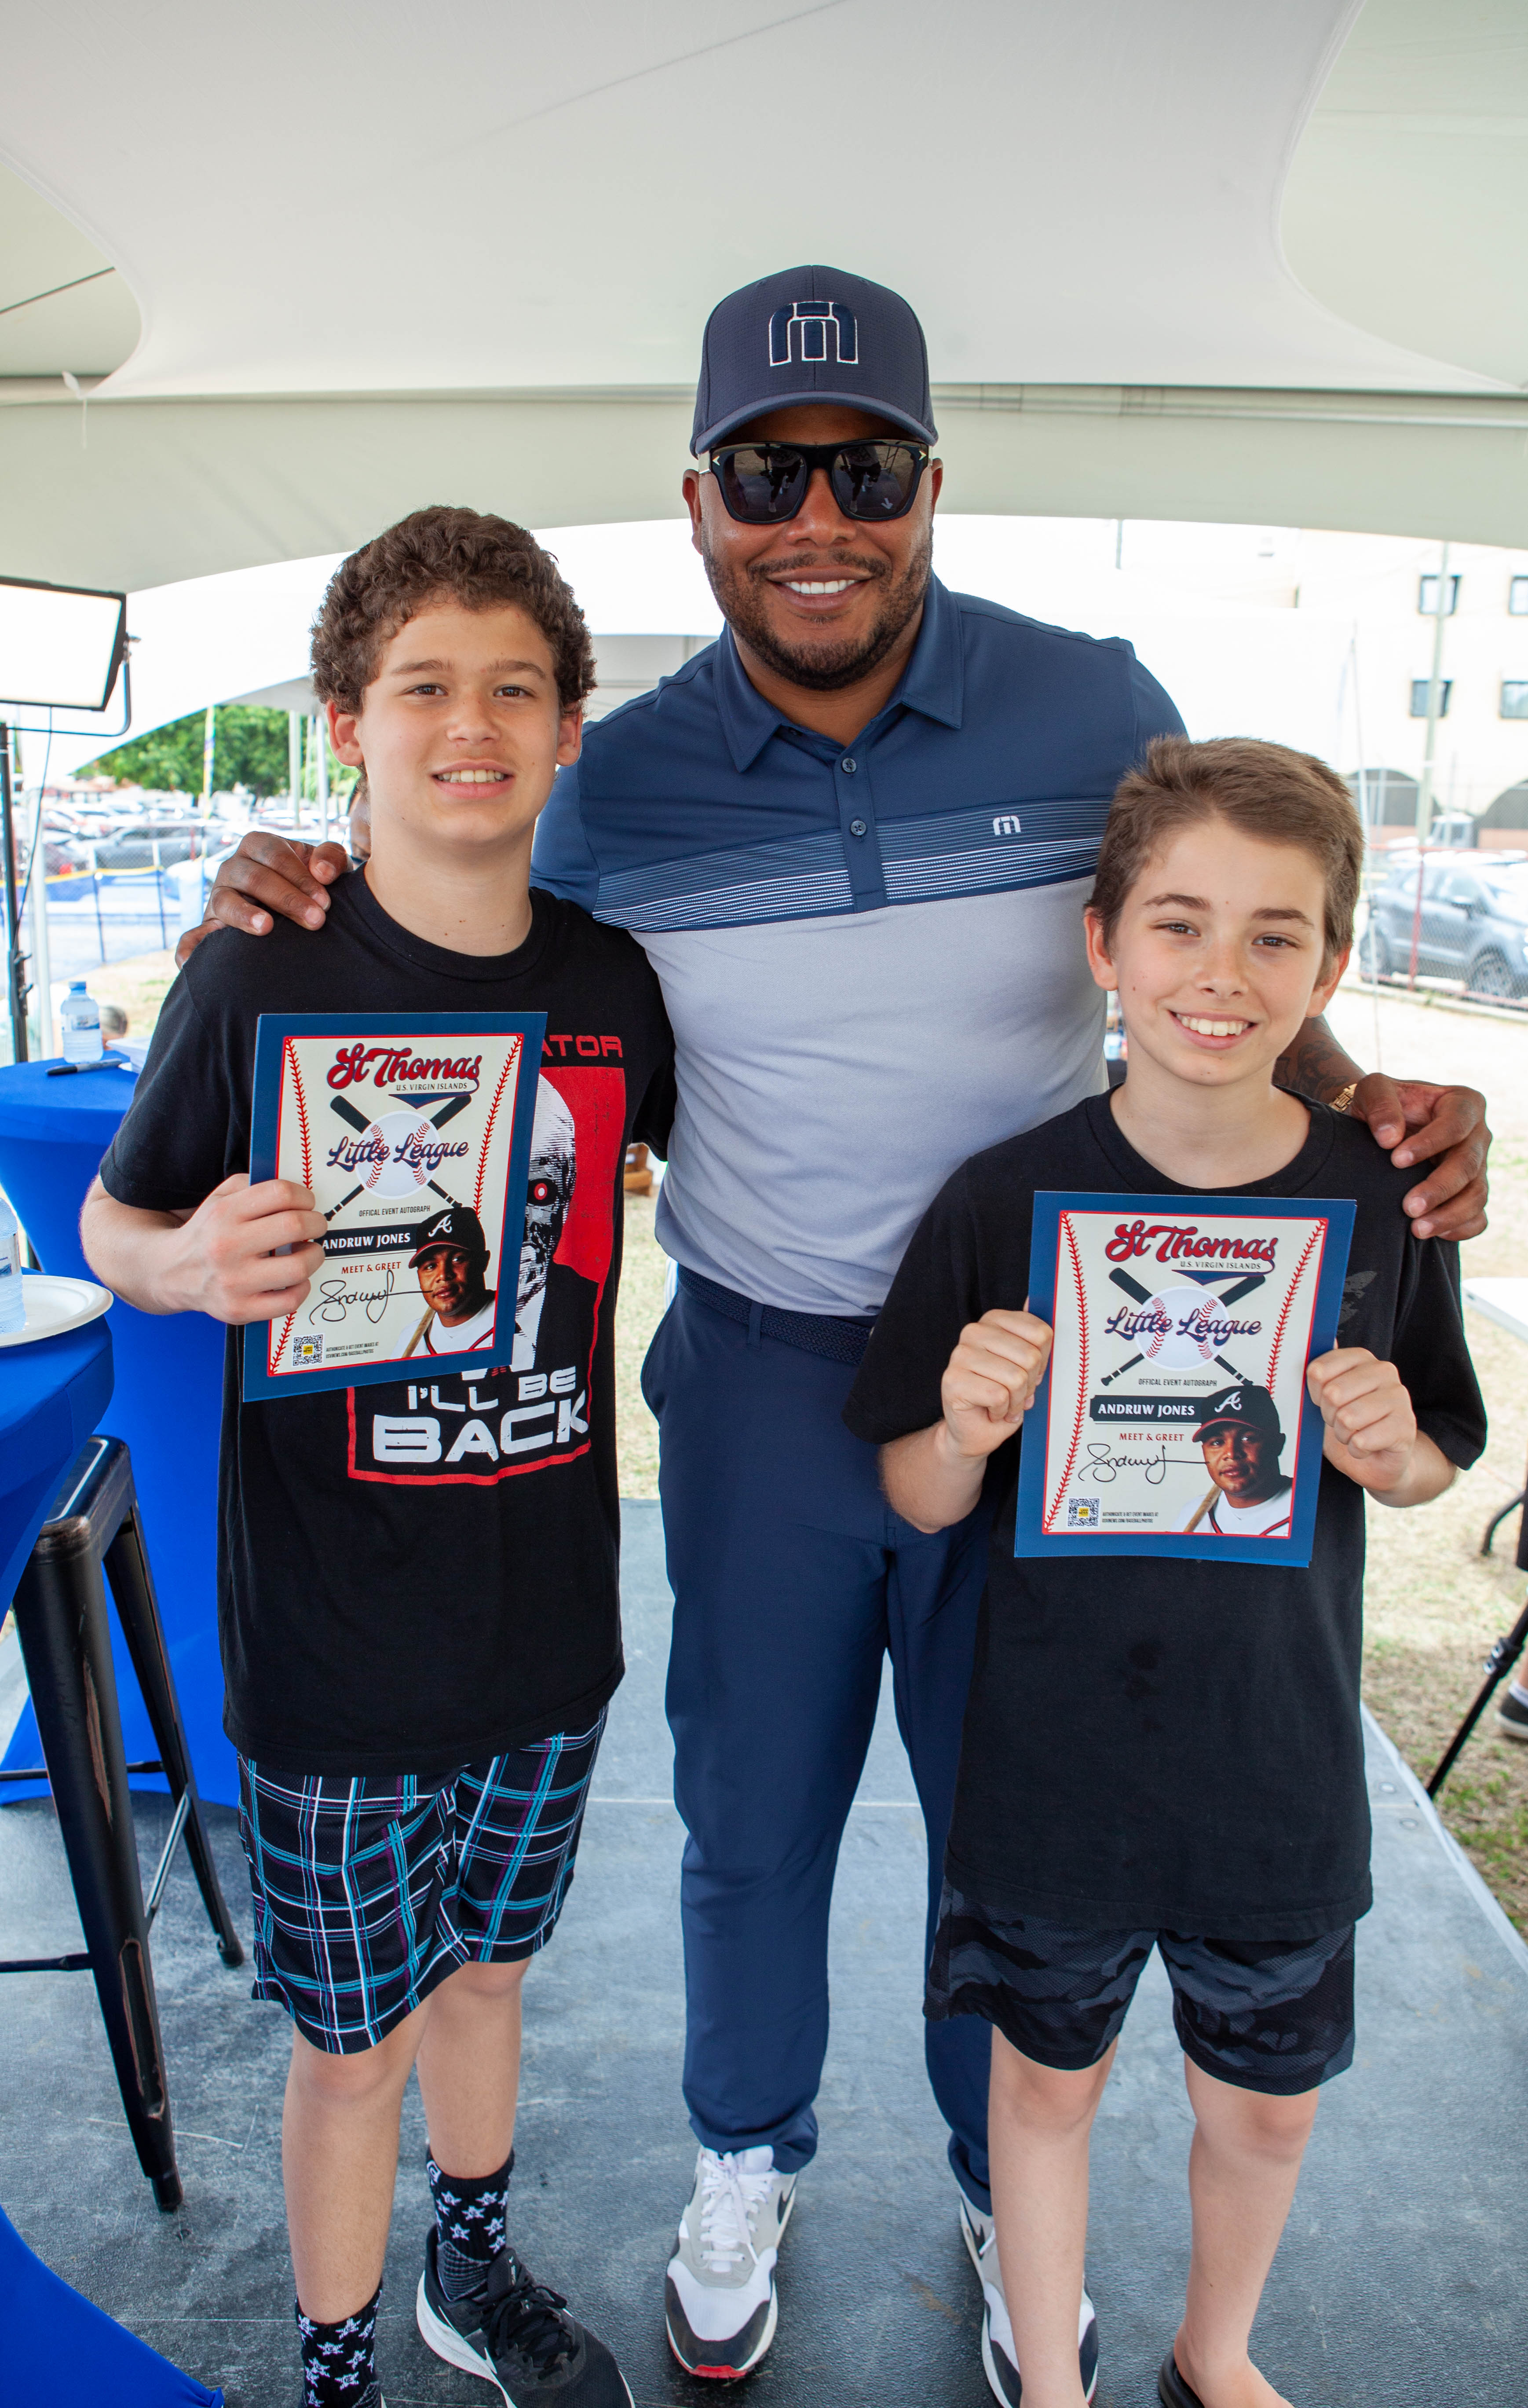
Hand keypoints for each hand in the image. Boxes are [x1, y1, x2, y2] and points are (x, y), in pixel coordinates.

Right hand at [156, 1174, 326, 1322]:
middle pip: (295, 1226)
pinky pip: (290, 1300)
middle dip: (316, 1223)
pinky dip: (302, 1287)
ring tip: (308, 1251)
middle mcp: (227, 1246)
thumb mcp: (219, 1198)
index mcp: (224, 1213)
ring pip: (298, 1266)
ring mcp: (233, 1282)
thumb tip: (294, 1189)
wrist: (171, 1273)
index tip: (308, 1203)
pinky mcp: (239, 1309)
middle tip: (316, 1225)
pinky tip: (295, 1278)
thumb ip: (252, 1185)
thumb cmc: (207, 1233)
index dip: (305, 1196)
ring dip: (314, 1256)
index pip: (281, 1194)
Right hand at [173, 833, 349, 964]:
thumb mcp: (326, 868)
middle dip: (287, 898)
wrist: (298, 911)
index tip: (325, 902)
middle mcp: (233, 868)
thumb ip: (331, 858)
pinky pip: (194, 936)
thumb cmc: (313, 885)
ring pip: (225, 901)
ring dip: (245, 915)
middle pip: (254, 878)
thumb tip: (323, 871)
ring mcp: (218, 897)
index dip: (300, 876)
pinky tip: (193, 959)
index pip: (275, 854)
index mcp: (258, 846)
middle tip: (316, 921)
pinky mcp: (210, 927)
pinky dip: (192, 946)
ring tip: (266, 927)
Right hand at [940, 1309, 1053, 1461]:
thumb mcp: (1025, 1365)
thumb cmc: (1003, 1398)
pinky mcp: (953, 1380)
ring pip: (1015, 1378)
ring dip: (1016, 1401)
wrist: (974, 1432)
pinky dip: (1002, 1410)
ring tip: (1003, 1404)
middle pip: (1030, 1357)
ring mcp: (960, 1355)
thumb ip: (1031, 1335)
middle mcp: (973, 1332)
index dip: (1042, 1362)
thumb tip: (1034, 1298)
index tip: (1029, 1374)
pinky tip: (991, 1411)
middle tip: (1015, 1395)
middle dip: (1029, 1385)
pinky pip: (998, 1395)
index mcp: (993, 1321)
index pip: (1040, 1333)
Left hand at [1307, 1347, 1416, 1492]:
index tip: (1323, 1402)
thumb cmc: (1349, 1425)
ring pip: (1347, 1418)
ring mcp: (1399, 1397)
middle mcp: (1384, 1371)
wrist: (1379, 1461)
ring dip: (1343, 1435)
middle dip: (1330, 1417)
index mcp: (1361, 1358)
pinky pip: (1362, 1441)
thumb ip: (1321, 1372)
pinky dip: (1357, 1450)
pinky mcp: (1406, 1426)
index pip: (1318, 1370)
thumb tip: (1320, 1338)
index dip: (1315, 1395)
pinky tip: (1367, 1446)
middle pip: (1332, 1393)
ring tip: (1355, 1434)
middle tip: (1342, 1422)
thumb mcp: (1326, 1400)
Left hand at [1349, 1075, 1489, 1239]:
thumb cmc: (1380, 1105)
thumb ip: (1380, 1104)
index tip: (1396, 1160)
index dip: (1430, 1144)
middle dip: (1440, 1188)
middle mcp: (1476, 1135)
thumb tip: (1389, 1138)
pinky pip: (1478, 1216)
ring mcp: (1477, 1166)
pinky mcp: (1469, 1193)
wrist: (1380, 1128)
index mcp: (1462, 1104)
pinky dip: (1461, 1228)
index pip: (1456, 1125)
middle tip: (1409, 1207)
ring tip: (1417, 1229)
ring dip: (1449, 1214)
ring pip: (1476, 1194)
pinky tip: (1435, 1234)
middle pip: (1469, 1164)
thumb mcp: (1373, 1090)